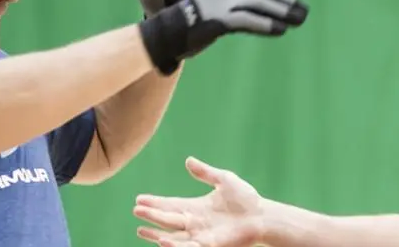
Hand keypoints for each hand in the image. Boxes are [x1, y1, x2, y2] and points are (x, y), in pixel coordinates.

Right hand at [135, 157, 266, 246]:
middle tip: (135, 210)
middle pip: (167, 219)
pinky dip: (175, 245)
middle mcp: (195, 223)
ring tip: (140, 231)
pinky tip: (163, 241)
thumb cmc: (246, 199)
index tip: (139, 199)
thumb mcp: (224, 180)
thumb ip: (205, 172)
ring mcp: (200, 235)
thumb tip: (188, 160)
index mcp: (196, 207)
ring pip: (173, 236)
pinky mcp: (209, 244)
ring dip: (156, 234)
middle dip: (151, 215)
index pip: (170, 205)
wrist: (262, 215)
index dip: (155, 202)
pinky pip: (189, 246)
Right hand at [137, 0, 308, 73]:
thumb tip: (265, 8)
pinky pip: (245, 21)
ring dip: (281, 12)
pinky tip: (280, 31)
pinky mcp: (216, 21)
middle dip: (285, 0)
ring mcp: (219, 4)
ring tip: (299, 21)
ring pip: (257, 3)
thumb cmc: (193, 21)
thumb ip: (237, 2)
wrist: (166, 33)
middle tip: (304, 12)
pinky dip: (265, 25)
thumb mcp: (216, 5)